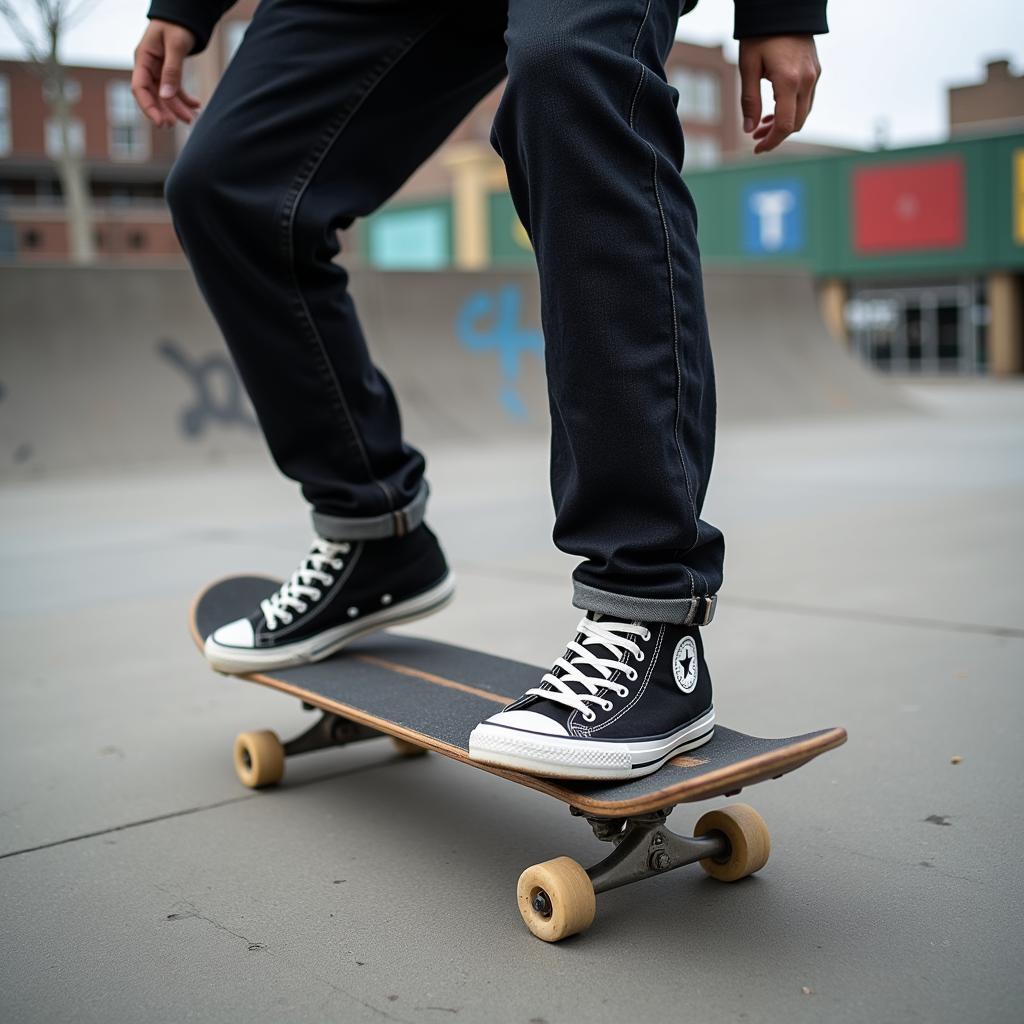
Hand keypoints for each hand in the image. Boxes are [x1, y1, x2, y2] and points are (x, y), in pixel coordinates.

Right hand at [132, 20, 200, 127]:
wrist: (183, 15)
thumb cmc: (177, 25)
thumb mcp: (175, 45)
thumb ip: (172, 70)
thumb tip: (166, 96)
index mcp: (143, 58)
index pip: (139, 87)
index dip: (148, 107)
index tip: (160, 122)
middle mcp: (148, 66)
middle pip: (152, 95)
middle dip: (165, 111)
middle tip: (178, 125)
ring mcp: (158, 70)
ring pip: (165, 95)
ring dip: (177, 108)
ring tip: (190, 119)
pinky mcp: (169, 71)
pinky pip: (175, 89)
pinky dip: (185, 99)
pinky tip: (196, 105)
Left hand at [739, 35, 820, 153]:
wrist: (782, 8)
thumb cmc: (760, 35)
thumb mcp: (748, 66)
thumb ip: (749, 100)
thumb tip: (748, 130)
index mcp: (789, 81)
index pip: (785, 125)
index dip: (771, 142)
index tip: (756, 149)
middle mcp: (807, 81)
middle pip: (797, 123)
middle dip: (776, 136)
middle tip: (755, 139)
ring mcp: (815, 75)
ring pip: (803, 113)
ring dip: (784, 124)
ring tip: (761, 126)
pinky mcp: (816, 70)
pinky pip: (806, 100)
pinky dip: (792, 111)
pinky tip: (774, 111)